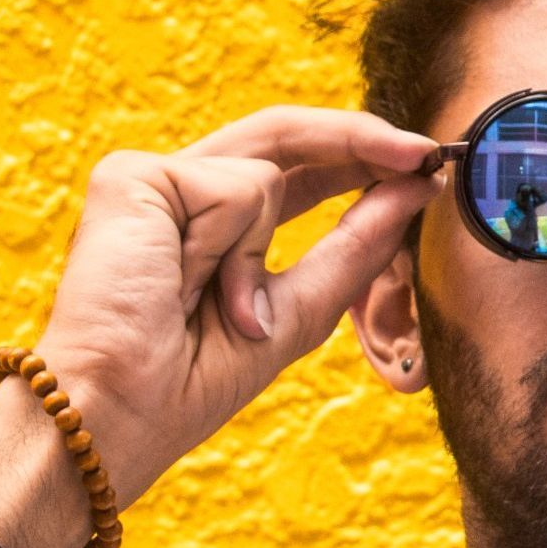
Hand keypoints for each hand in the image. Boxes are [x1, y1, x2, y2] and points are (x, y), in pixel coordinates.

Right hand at [30, 107, 442, 508]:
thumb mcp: (299, 310)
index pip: (297, 169)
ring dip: (260, 254)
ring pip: (267, 169)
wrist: (122, 411)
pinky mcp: (132, 176)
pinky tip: (184, 284)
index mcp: (214, 226)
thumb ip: (355, 245)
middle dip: (361, 141)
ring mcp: (153, 181)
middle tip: (424, 153)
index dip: (360, 158)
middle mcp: (180, 193)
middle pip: (285, 136)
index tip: (425, 163)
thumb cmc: (194, 380)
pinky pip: (234, 185)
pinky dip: (230, 246)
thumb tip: (414, 186)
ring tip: (220, 310)